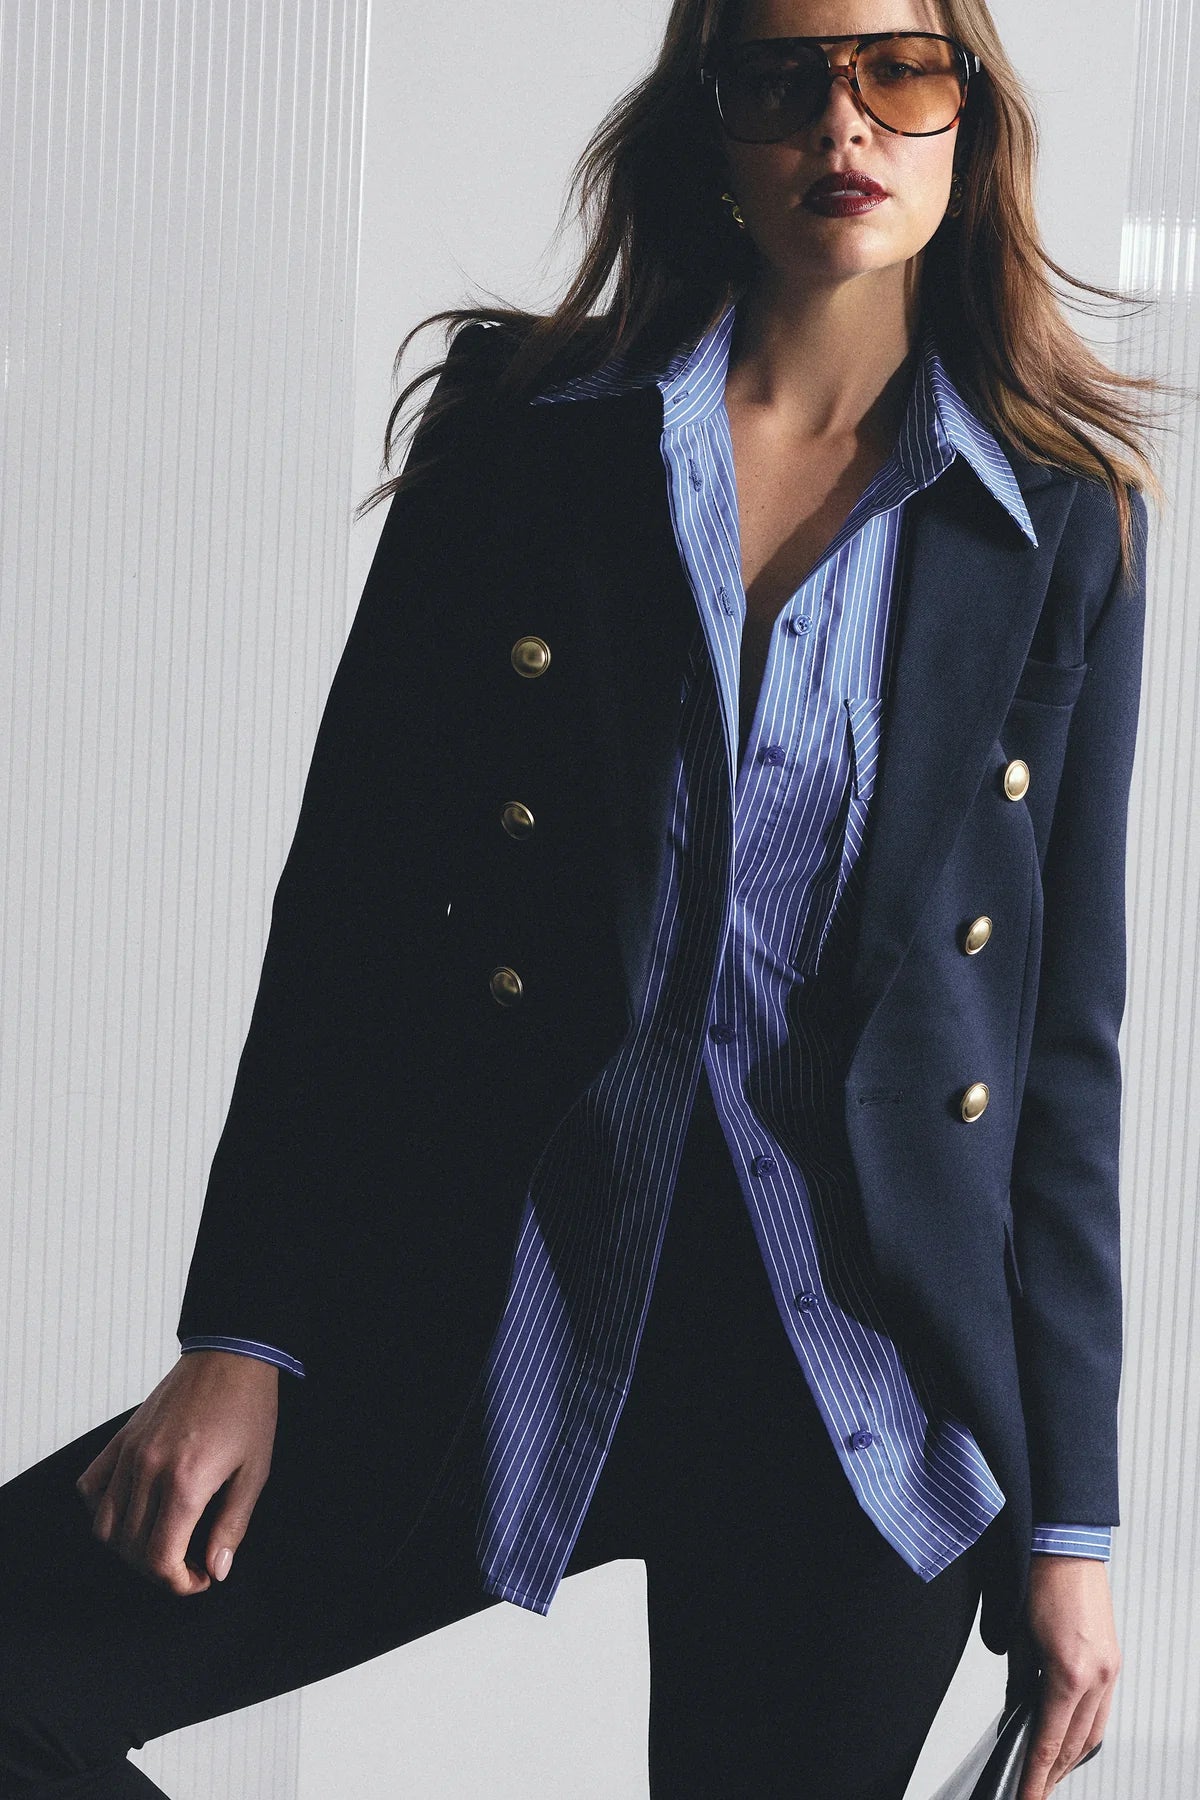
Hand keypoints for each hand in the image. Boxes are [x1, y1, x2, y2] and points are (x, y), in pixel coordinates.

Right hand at [75, 1350, 278, 1595]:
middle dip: (160, 1570)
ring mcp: (129, 1454)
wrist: (231, 1357)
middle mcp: (148, 1470)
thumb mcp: (255, 1472)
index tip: (199, 1578)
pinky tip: (133, 1509)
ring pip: (105, 1526)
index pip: (160, 1560)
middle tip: (189, 1562)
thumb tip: (216, 1569)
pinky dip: (102, 1509)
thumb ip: (232, 1526)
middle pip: (132, 1550)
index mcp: (185, 1482)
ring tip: (163, 1540)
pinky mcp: (120, 1440)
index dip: (178, 1583)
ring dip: (130, 1548)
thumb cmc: (248, 1409)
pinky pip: (90, 1488)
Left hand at [1017, 1556, 1119, 1798]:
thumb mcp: (1017, 1638)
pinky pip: (1102, 1709)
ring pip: (1094, 1732)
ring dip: (1073, 1757)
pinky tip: (1071, 1738)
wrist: (1065, 1545)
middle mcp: (1096, 1676)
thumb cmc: (1038, 1580)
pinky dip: (1085, 1730)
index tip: (1026, 1796)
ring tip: (1050, 1774)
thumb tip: (1015, 1715)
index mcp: (1067, 1673)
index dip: (1036, 1774)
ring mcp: (1109, 1669)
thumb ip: (1018, 1683)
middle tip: (1034, 1791)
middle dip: (1054, 1773)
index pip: (1050, 1740)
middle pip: (1076, 1744)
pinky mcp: (1112, 1660)